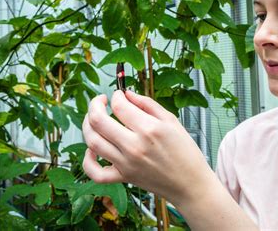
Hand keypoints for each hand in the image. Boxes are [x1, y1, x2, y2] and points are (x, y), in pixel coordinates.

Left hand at [82, 90, 213, 204]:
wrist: (190, 183)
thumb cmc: (185, 152)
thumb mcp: (171, 121)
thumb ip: (147, 104)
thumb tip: (127, 94)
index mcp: (149, 129)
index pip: (119, 105)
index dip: (116, 95)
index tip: (119, 94)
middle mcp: (134, 146)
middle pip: (98, 121)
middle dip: (95, 104)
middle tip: (101, 100)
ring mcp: (126, 163)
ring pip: (93, 141)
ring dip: (88, 125)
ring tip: (95, 118)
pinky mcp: (123, 177)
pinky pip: (95, 172)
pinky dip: (87, 160)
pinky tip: (92, 149)